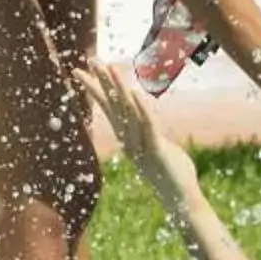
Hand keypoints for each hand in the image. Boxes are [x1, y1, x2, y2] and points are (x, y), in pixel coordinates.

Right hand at [76, 63, 204, 211]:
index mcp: (127, 137)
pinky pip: (147, 126)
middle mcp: (129, 140)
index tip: (80, 71)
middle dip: (101, 81)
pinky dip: (141, 109)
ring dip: (119, 89)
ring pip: (127, 112)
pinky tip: (135, 92)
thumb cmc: (171, 173)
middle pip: (112, 105)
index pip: (107, 107)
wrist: (180, 199)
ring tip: (111, 67)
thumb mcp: (156, 147)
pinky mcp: (156, 150)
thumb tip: (145, 122)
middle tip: (89, 60)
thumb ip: (149, 133)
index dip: (94, 88)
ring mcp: (140, 145)